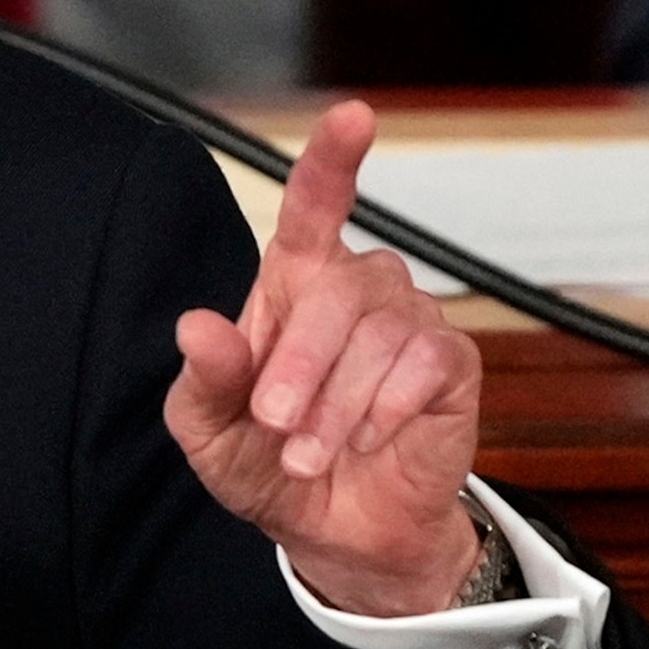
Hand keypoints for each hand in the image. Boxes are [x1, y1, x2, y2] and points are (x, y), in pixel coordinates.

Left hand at [164, 101, 484, 616]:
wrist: (333, 532)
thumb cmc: (267, 464)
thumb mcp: (210, 431)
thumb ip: (205, 380)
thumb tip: (197, 326)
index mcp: (293, 286)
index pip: (316, 207)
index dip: (332, 160)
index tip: (354, 117)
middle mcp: (356, 290)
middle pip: (337, 289)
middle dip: (299, 363)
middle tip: (274, 423)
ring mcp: (410, 323)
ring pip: (379, 333)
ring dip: (336, 404)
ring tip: (308, 453)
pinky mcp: (451, 366)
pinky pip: (425, 365)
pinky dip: (385, 410)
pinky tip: (368, 441)